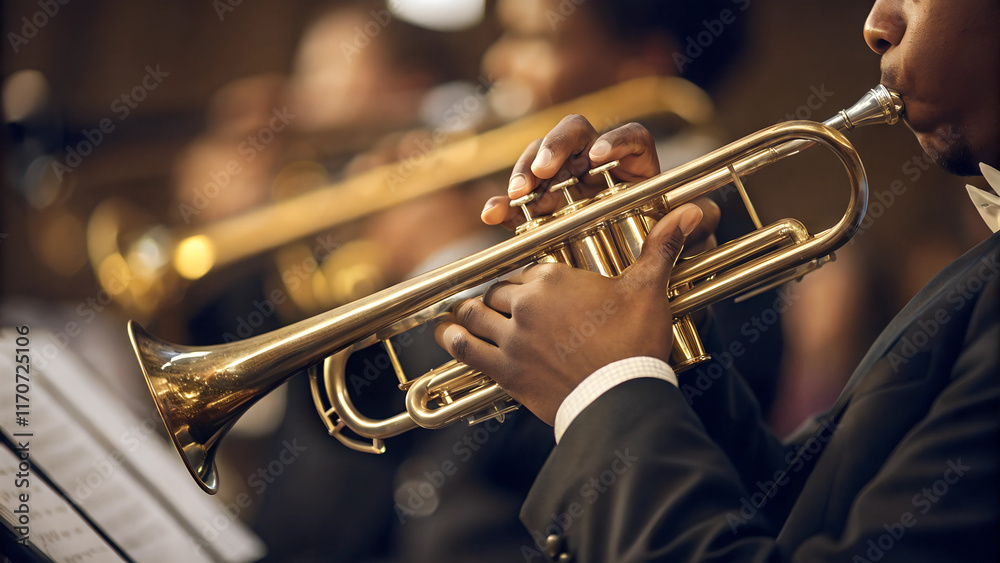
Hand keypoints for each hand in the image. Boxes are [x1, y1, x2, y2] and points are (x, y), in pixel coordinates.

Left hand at [435, 203, 705, 425]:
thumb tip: (690, 209)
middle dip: (497, 297)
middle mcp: (525, 303)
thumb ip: (660, 247)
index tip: (530, 288)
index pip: (524, 270)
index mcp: (553, 277)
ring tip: (460, 314)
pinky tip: (447, 336)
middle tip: (499, 305)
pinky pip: (467, 349)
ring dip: (467, 315)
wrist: (621, 397)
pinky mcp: (505, 370)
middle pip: (496, 292)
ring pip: (473, 316)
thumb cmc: (636, 343)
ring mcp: (511, 338)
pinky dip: (454, 341)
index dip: (526, 280)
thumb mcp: (647, 290)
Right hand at [479, 115, 719, 252]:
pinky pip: (518, 202)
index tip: (599, 158)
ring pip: (541, 160)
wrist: (633, 298)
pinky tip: (492, 215)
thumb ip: (695, 229)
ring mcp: (567, 187)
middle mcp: (600, 169)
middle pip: (575, 135)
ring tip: (518, 195)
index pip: (631, 138)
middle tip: (544, 170)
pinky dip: (503, 206)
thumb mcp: (685, 249)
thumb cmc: (664, 264)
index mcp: (638, 169)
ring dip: (525, 171)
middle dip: (556, 146)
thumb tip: (699, 213)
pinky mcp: (540, 212)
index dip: (616, 140)